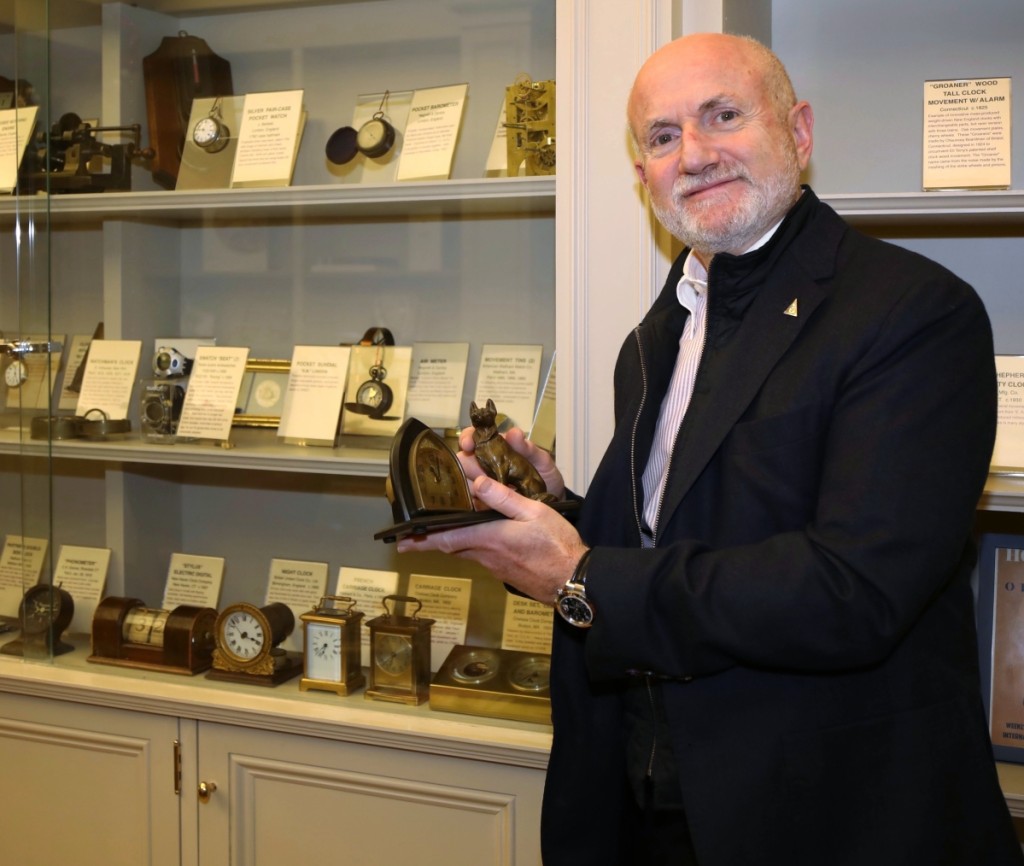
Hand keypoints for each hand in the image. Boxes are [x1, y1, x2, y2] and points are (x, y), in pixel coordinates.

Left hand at [396, 474, 585, 603]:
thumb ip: (504, 498)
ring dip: (452, 541)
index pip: (446, 538)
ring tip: (443, 530)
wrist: (573, 580)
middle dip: (431, 540)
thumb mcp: (535, 513)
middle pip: (451, 546)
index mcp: (489, 538)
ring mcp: (496, 567)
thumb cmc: (557, 546)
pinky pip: (481, 556)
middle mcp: (487, 555)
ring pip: (466, 551)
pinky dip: (472, 545)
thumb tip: (478, 482)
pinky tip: (480, 537)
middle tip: (412, 537)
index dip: (421, 539)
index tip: (401, 542)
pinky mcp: (506, 572)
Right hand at [456, 425, 566, 499]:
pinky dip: (475, 505)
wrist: (552, 503)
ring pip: (464, 484)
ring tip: (489, 492)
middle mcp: (484, 466)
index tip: (469, 444)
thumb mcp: (542, 461)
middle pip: (463, 462)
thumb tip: (514, 433)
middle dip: (468, 466)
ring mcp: (482, 487)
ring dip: (473, 487)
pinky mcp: (482, 506)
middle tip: (482, 474)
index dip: (468, 439)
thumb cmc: (544, 476)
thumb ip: (528, 448)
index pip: (473, 439)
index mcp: (495, 449)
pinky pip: (471, 505)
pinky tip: (486, 506)